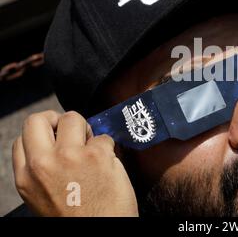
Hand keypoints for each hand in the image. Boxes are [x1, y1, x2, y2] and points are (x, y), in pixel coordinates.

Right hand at [12, 110, 137, 216]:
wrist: (101, 234)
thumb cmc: (77, 219)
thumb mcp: (43, 196)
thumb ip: (43, 169)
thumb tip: (55, 145)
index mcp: (26, 177)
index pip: (23, 137)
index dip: (43, 132)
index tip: (55, 136)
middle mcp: (43, 164)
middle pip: (39, 119)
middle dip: (57, 120)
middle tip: (72, 132)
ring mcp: (70, 156)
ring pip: (73, 118)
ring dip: (86, 130)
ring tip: (92, 148)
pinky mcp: (97, 155)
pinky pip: (104, 137)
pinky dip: (108, 148)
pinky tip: (108, 164)